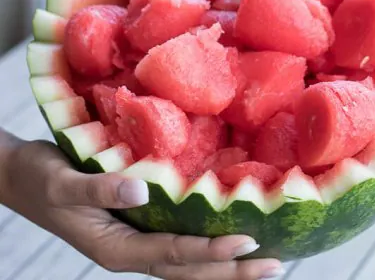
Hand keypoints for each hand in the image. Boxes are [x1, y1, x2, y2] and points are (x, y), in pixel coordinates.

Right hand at [1, 135, 283, 278]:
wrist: (23, 179)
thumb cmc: (39, 179)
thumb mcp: (62, 182)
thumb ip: (99, 189)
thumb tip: (141, 188)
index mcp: (116, 248)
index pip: (173, 255)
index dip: (210, 252)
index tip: (248, 242)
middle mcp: (131, 251)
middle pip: (188, 270)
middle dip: (231, 271)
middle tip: (275, 266)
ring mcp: (136, 242)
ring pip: (187, 263)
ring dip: (224, 264)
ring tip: (263, 261)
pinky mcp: (139, 226)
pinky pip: (178, 242)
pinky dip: (205, 246)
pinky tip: (226, 234)